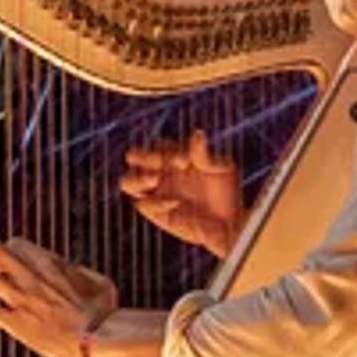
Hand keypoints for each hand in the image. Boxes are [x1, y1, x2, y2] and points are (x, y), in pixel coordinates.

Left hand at [0, 238, 117, 356]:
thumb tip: (72, 269)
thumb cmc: (105, 313)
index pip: (16, 244)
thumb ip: (81, 272)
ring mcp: (21, 299)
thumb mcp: (101, 283)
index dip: (12, 250)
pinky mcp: (15, 322)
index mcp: (50, 265)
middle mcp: (31, 278)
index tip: (15, 262)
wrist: (98, 339)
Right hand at [122, 129, 244, 252]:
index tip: (186, 162)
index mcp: (173, 157)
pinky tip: (175, 203)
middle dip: (141, 156)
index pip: (158, 145)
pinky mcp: (156, 213)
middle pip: (134, 157)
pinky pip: (142, 204)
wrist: (230, 222)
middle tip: (159, 162)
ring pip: (127, 181)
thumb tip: (197, 134)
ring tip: (155, 180)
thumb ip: (204, 154)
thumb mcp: (221, 168)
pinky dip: (155, 202)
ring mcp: (156, 193)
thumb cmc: (226, 191)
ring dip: (137, 178)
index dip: (166, 150)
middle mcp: (160, 173)